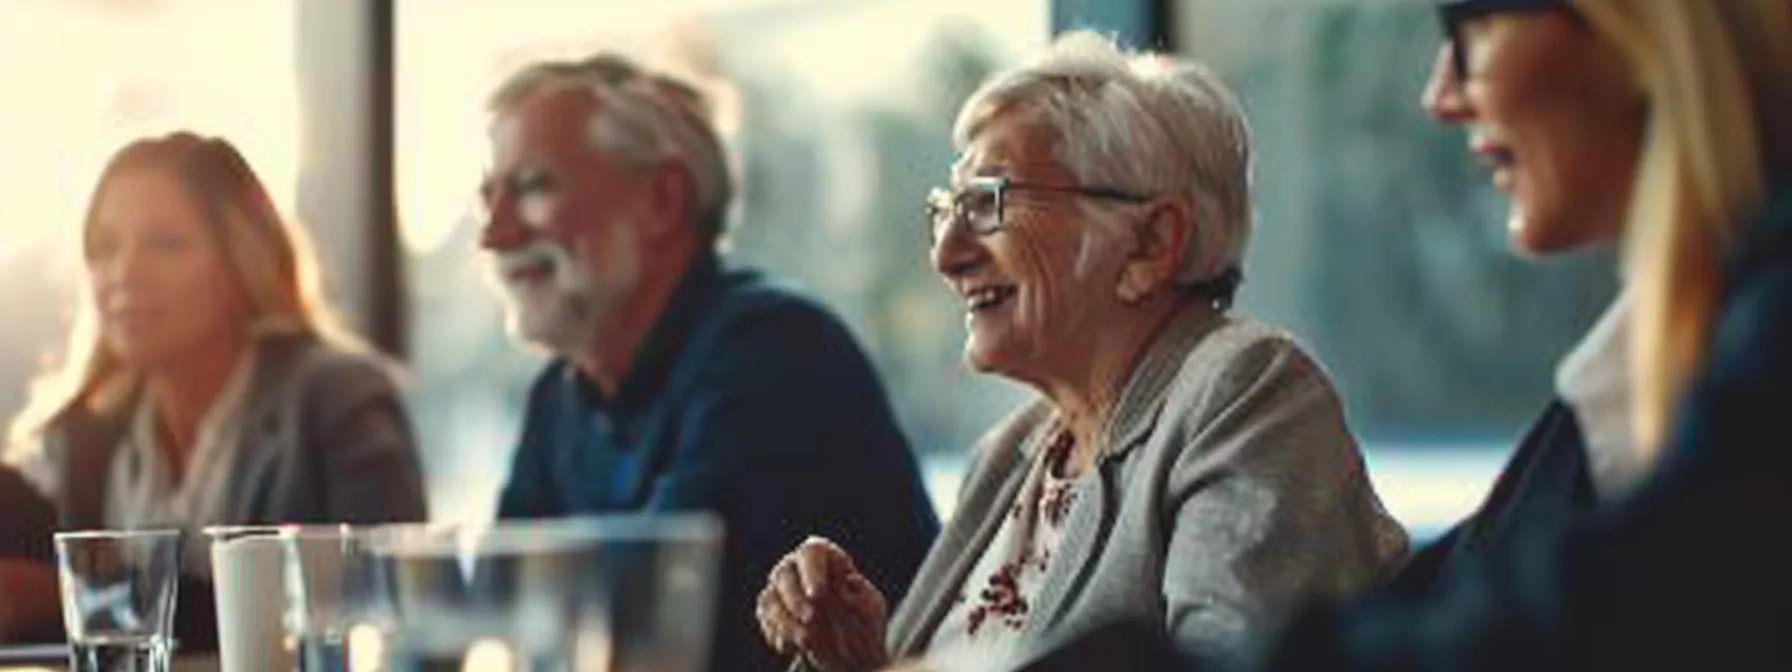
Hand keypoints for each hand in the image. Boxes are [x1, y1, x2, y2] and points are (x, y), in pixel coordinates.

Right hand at [757, 536, 889, 671]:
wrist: (849, 650)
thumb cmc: (862, 619)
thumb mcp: (872, 609)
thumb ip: (863, 597)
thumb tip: (847, 585)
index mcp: (826, 557)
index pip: (812, 552)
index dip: (812, 571)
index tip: (818, 593)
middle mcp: (797, 567)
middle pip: (784, 573)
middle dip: (795, 598)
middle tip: (810, 618)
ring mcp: (780, 590)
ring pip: (770, 600)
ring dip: (786, 622)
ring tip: (806, 641)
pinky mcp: (770, 613)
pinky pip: (767, 622)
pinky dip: (780, 636)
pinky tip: (797, 647)